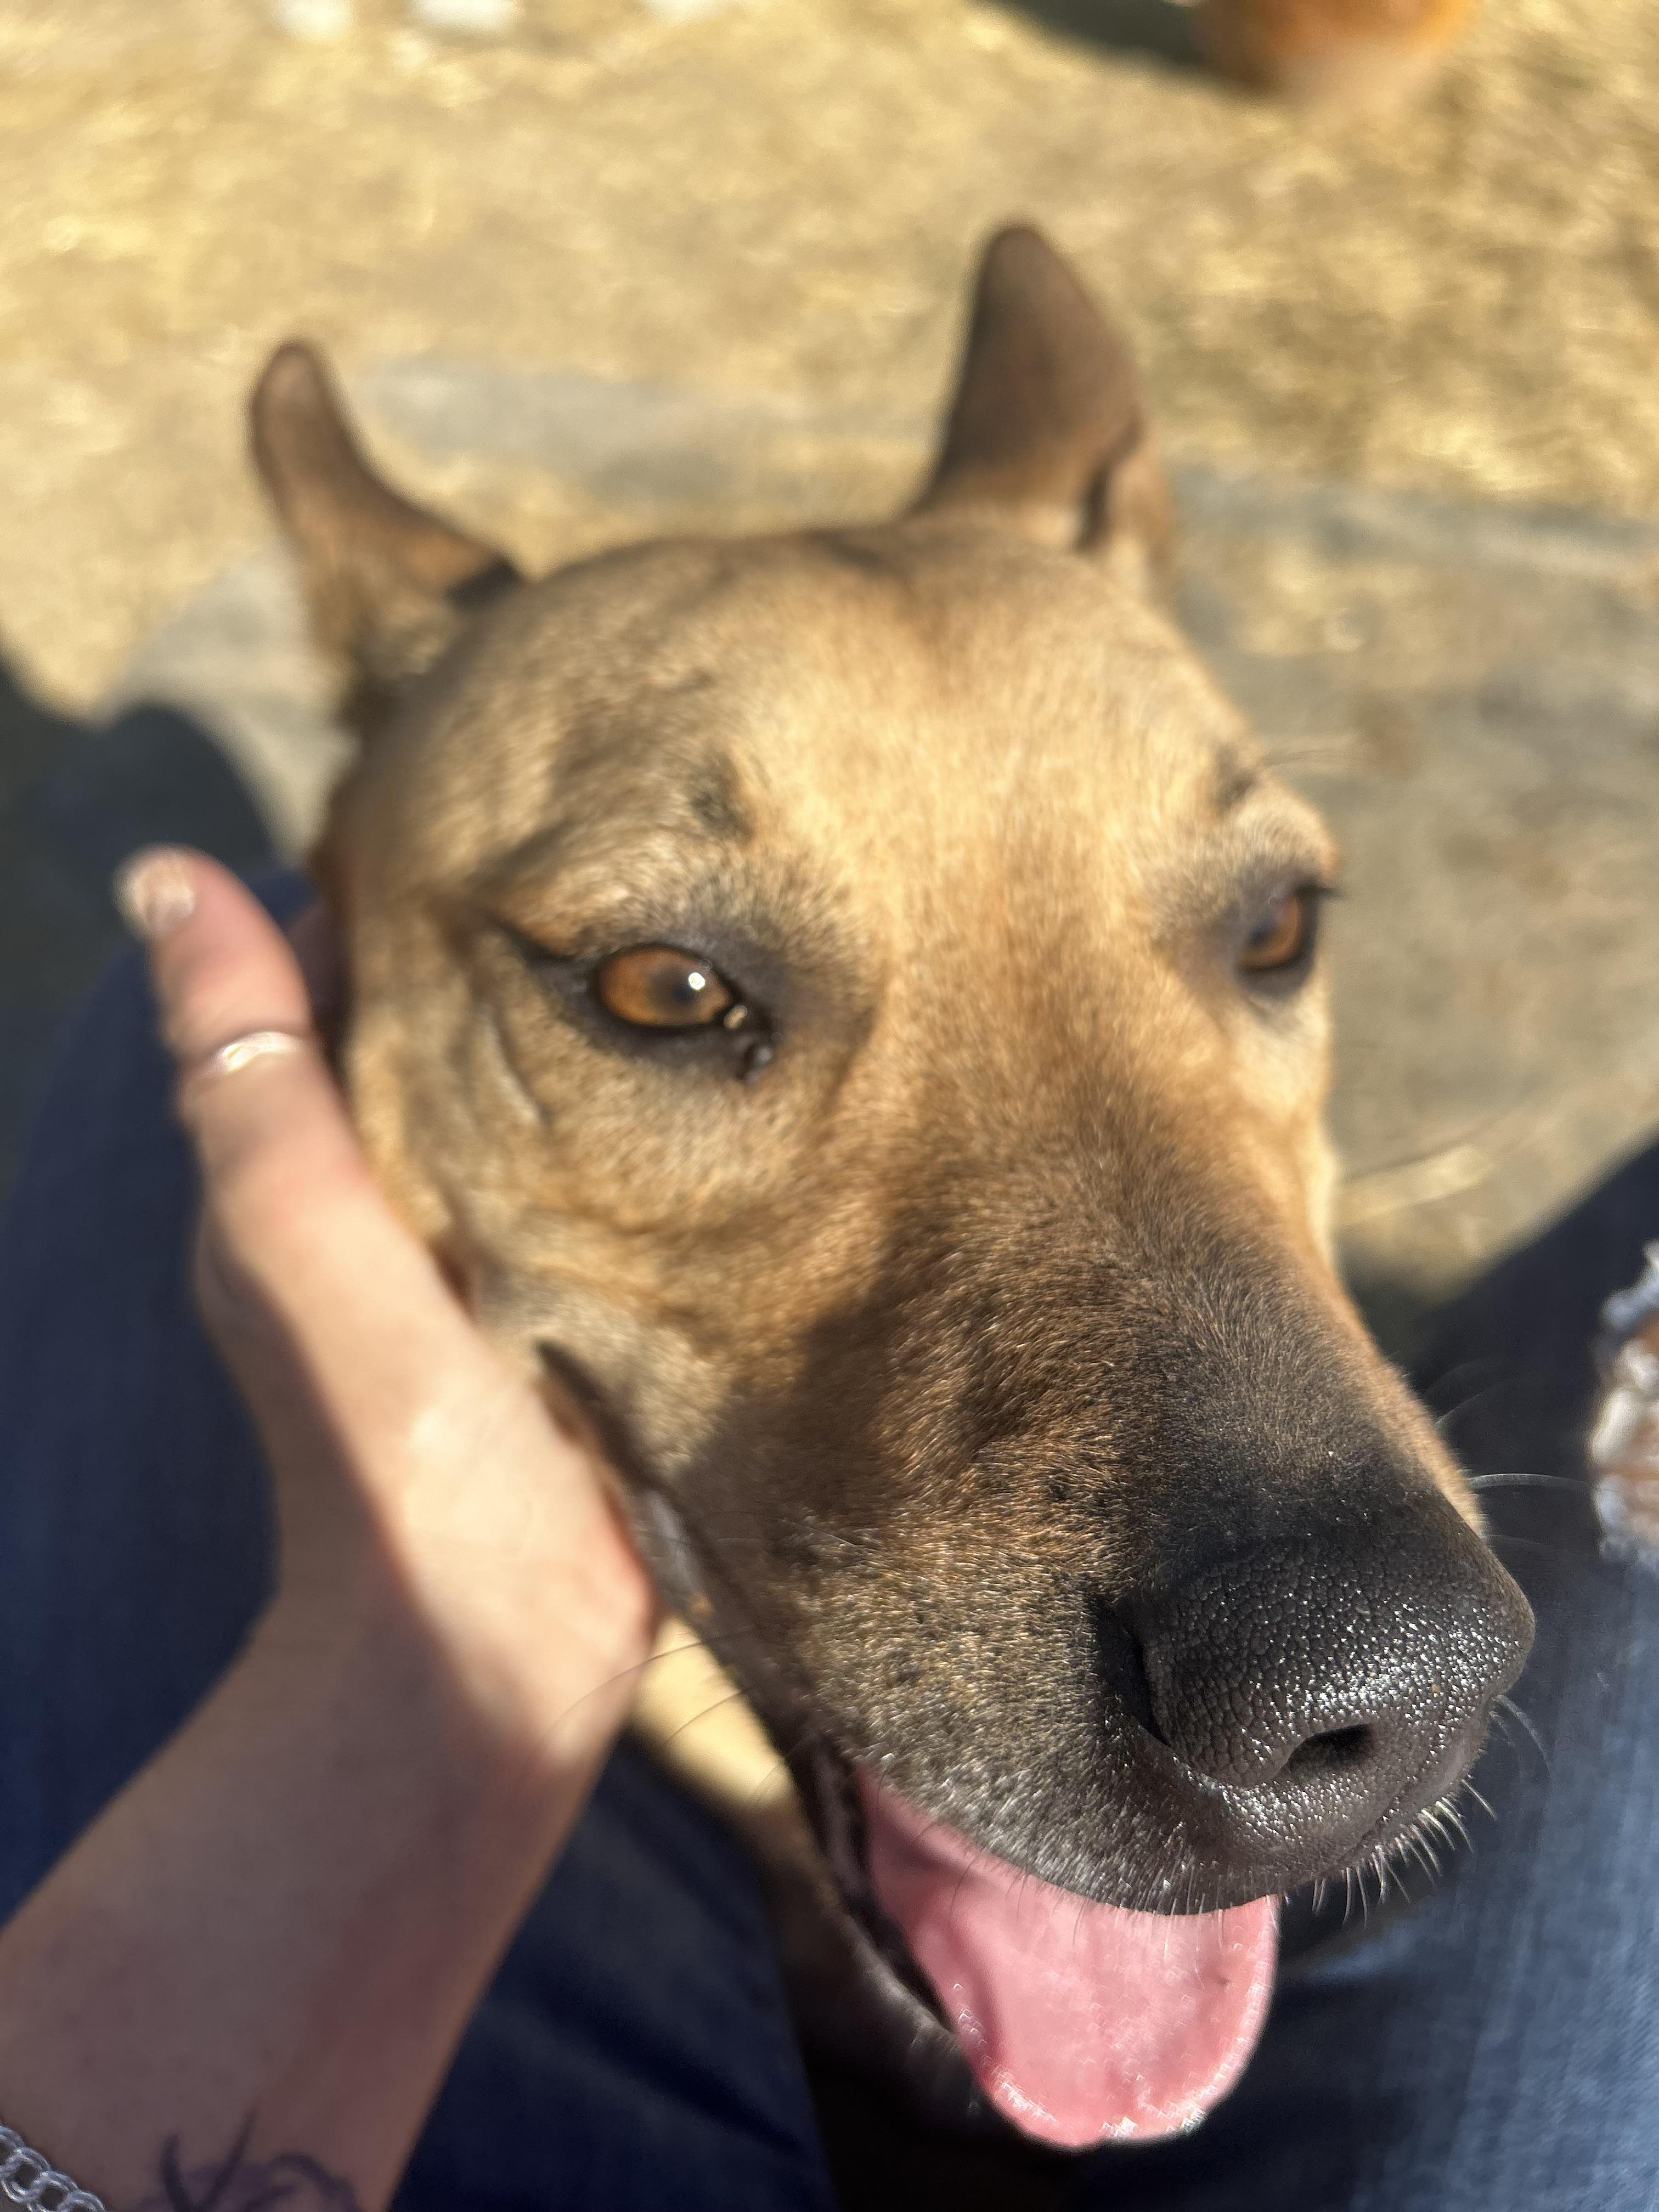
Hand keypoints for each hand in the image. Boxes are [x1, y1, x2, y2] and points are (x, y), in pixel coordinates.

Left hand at [119, 845, 656, 1771]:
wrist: (491, 1644)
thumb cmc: (385, 1432)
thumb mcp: (292, 1225)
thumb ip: (244, 1058)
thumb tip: (163, 873)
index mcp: (311, 1169)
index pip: (343, 982)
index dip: (398, 888)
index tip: (490, 803)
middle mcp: (399, 1205)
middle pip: (452, 1037)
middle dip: (517, 954)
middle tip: (629, 861)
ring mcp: (501, 1264)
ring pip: (540, 1109)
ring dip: (592, 1041)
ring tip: (694, 946)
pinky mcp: (589, 1315)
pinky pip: (611, 1191)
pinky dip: (644, 1133)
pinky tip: (724, 1086)